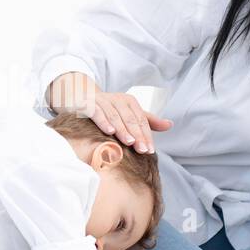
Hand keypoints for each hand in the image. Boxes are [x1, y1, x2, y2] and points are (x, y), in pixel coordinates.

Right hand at [48, 72, 172, 152]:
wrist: (79, 98)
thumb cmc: (108, 110)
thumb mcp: (127, 114)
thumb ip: (147, 120)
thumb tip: (170, 125)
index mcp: (128, 101)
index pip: (140, 119)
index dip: (146, 134)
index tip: (150, 150)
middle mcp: (116, 98)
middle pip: (129, 118)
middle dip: (137, 134)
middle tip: (143, 150)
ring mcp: (101, 100)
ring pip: (114, 115)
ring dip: (122, 129)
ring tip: (130, 142)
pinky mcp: (87, 103)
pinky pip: (96, 112)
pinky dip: (103, 121)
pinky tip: (109, 131)